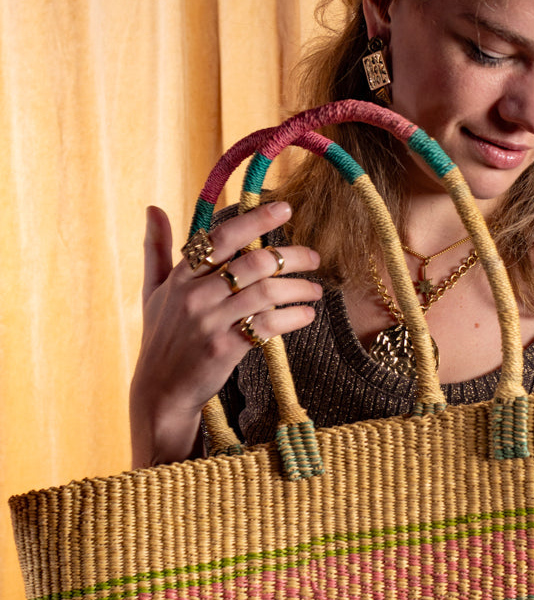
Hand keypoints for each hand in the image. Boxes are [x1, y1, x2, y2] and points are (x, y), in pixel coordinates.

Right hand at [130, 202, 322, 466]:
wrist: (161, 391)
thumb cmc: (162, 338)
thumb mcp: (153, 292)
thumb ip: (156, 249)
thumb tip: (153, 208)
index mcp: (182, 275)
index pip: (223, 237)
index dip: (256, 220)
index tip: (286, 209)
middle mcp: (195, 294)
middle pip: (254, 262)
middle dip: (290, 256)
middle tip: (313, 257)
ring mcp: (210, 321)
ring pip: (266, 292)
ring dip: (298, 288)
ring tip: (315, 290)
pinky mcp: (225, 348)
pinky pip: (268, 325)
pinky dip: (293, 317)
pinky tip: (306, 315)